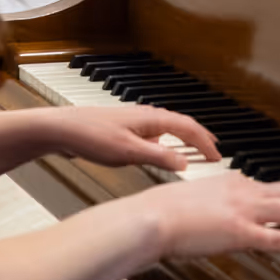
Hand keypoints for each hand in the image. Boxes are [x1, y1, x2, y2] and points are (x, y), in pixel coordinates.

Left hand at [45, 105, 219, 173]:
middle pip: (182, 125)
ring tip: (195, 151)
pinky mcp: (126, 130)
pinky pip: (156, 134)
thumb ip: (159, 157)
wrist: (62, 129)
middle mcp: (147, 116)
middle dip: (200, 138)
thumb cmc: (91, 135)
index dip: (205, 143)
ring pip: (169, 129)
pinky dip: (168, 143)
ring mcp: (136, 122)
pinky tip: (163, 153)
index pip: (189, 128)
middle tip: (214, 152)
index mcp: (152, 119)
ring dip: (185, 140)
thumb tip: (185, 163)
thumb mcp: (129, 152)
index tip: (217, 157)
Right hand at [136, 172, 279, 259]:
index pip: (274, 188)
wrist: (150, 217)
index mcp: (232, 183)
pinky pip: (279, 238)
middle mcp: (243, 191)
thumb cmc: (162, 212)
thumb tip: (219, 214)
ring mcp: (244, 210)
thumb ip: (213, 203)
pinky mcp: (240, 232)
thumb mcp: (194, 199)